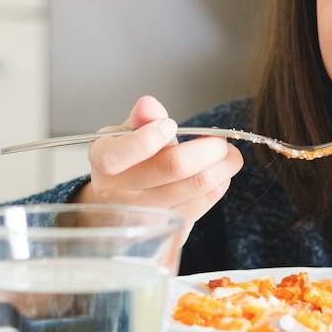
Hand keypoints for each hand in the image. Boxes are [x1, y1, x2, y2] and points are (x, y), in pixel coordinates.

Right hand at [73, 96, 243, 231]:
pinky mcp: (170, 226)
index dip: (152, 136)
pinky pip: (206, 201)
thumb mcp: (128, 134)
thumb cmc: (130, 160)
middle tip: (219, 139)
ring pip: (198, 186)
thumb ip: (142, 119)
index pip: (122, 153)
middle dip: (209, 147)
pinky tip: (219, 172)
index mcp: (104, 160)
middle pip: (175, 167)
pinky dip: (221, 182)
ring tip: (227, 153)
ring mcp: (145, 214)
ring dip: (224, 165)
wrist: (125, 201)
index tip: (170, 125)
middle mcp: (119, 193)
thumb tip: (148, 105)